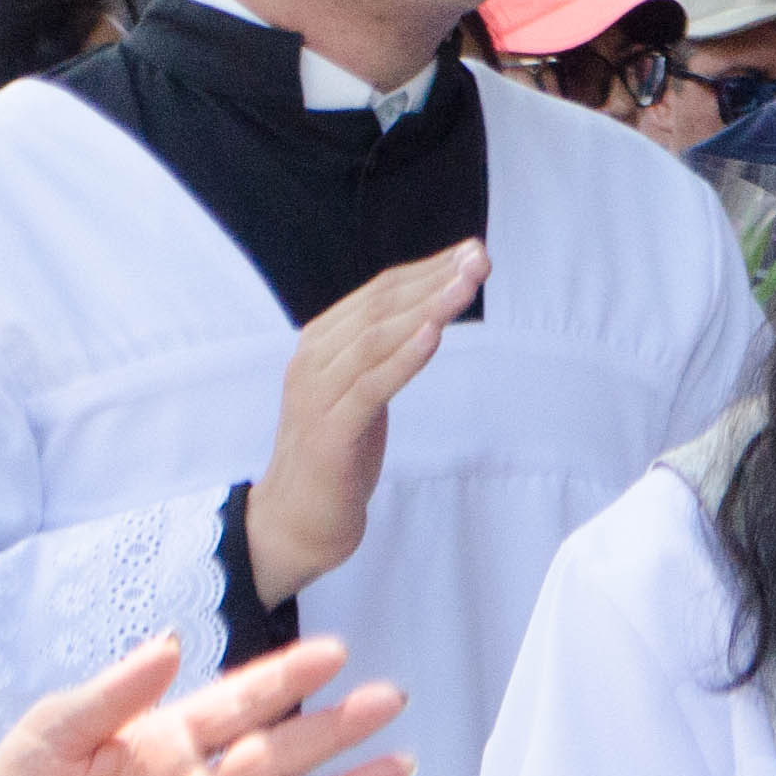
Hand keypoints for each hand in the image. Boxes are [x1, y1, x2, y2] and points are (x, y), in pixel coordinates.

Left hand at [0, 635, 411, 775]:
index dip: (284, 678)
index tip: (334, 652)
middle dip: (333, 727)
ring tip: (394, 768)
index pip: (237, 702)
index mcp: (165, 738)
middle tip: (389, 699)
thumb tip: (171, 642)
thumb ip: (109, 694)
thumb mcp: (48, 733)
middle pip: (277, 754)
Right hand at [248, 240, 484, 606]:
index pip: (378, 292)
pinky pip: (369, 388)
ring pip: (375, 340)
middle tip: (481, 259)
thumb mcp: (360, 390)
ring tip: (467, 285)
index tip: (474, 252)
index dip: (427, 269)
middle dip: (434, 280)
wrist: (295, 523)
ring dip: (426, 309)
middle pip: (379, 308)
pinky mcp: (328, 434)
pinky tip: (434, 336)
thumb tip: (431, 310)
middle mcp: (312, 361)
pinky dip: (403, 359)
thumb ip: (383, 352)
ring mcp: (316, 397)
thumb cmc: (336, 454)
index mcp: (319, 344)